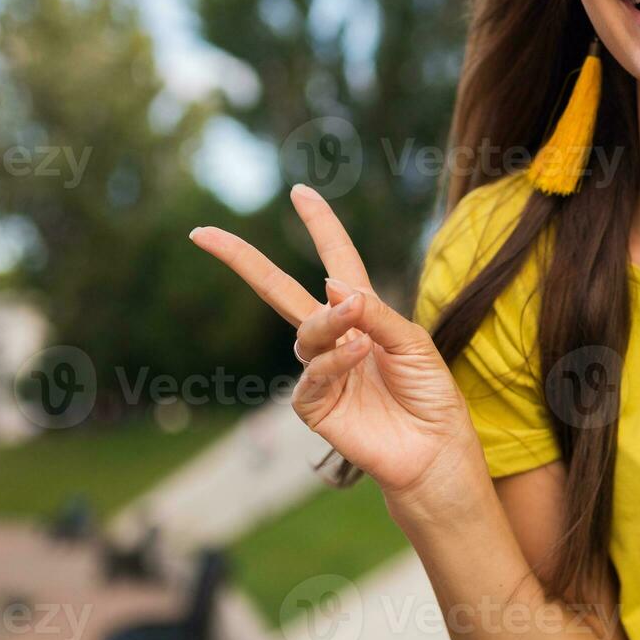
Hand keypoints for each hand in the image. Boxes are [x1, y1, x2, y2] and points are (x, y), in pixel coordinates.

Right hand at [188, 184, 484, 514]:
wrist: (433, 448)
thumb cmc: (430, 393)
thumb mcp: (412, 341)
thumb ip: (375, 313)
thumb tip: (332, 284)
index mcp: (363, 313)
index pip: (338, 260)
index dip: (321, 226)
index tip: (301, 192)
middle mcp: (335, 337)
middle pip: (280, 291)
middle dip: (243, 262)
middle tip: (206, 234)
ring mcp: (320, 370)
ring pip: (306, 333)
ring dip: (330, 322)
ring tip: (358, 324)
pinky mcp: (314, 405)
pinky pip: (312, 374)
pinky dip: (335, 360)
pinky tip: (357, 355)